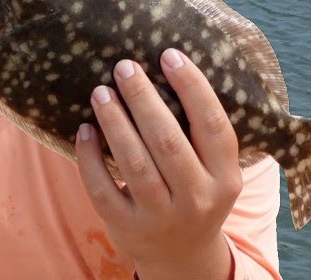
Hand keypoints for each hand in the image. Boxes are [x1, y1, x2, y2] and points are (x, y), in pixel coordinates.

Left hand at [75, 49, 240, 279]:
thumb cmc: (194, 194)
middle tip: (123, 66)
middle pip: (167, 141)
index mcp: (225, 178)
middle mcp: (197, 198)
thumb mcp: (213, 172)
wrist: (182, 256)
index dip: (193, 87)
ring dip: (114, 122)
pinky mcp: (126, 227)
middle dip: (143, 98)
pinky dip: (90, 156)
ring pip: (134, 163)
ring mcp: (161, 216)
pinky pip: (102, 187)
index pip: (213, 126)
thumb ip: (199, 134)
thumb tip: (168, 66)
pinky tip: (84, 129)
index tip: (169, 55)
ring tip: (100, 92)